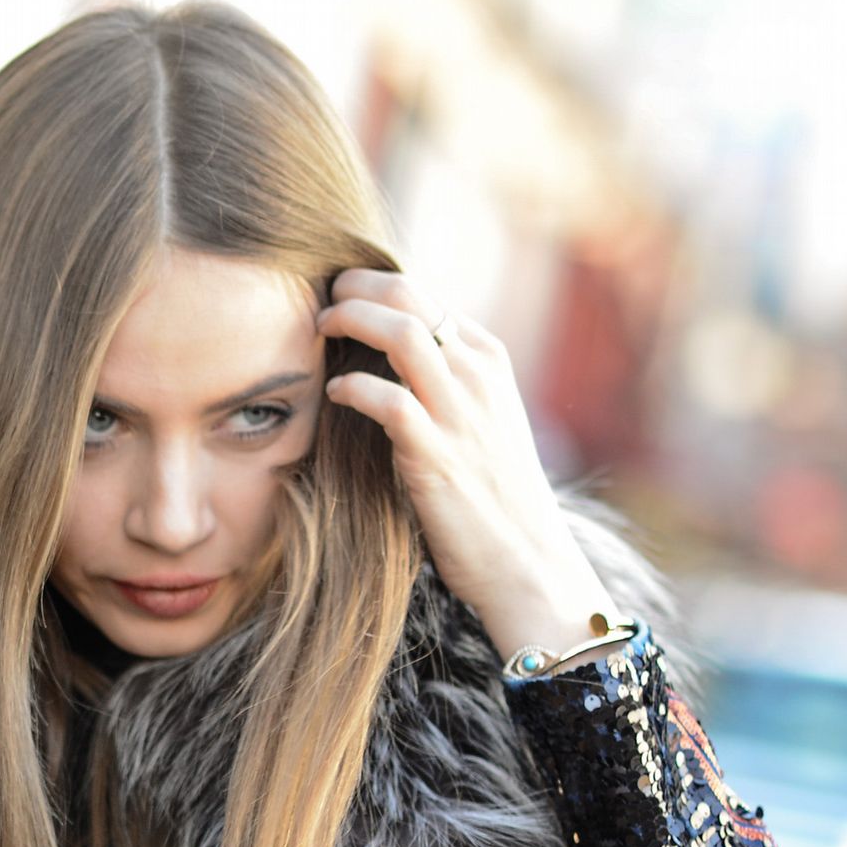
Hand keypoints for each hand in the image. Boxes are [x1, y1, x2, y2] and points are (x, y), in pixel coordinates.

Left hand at [315, 270, 614, 664]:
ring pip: (403, 334)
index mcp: (488, 358)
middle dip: (354, 288)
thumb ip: (443, 379)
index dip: (371, 286)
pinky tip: (335, 393)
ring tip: (318, 333)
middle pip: (410, 297)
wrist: (527, 560)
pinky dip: (354, 388)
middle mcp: (478, 375)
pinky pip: (390, 401)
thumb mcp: (478, 418)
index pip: (424, 293)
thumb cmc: (491, 492)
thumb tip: (385, 351)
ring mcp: (462, 413)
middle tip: (319, 301)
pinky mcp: (438, 456)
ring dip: (351, 322)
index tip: (336, 295)